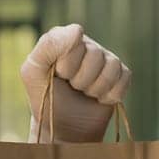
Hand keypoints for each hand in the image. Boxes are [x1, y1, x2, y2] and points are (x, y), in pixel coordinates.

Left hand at [20, 24, 131, 142]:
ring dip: (95, 88)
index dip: (66, 64)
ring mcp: (105, 59)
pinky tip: (98, 98)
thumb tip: (78, 29)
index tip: (57, 75)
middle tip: (71, 87)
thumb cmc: (46, 98)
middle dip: (80, 79)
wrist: (62, 128)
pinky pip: (124, 78)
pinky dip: (110, 94)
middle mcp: (86, 45)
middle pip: (95, 55)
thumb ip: (48, 46)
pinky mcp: (120, 75)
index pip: (75, 39)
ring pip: (111, 67)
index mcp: (64, 39)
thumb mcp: (33, 72)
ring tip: (83, 93)